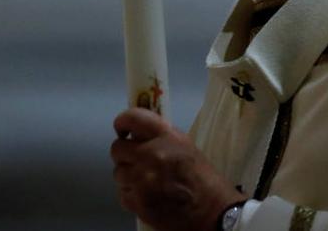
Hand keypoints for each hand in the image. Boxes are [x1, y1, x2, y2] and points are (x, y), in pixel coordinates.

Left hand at [110, 107, 246, 230]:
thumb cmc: (201, 177)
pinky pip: (122, 193)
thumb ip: (160, 137)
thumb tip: (137, 134)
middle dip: (124, 155)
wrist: (211, 210)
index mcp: (166, 137)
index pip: (133, 118)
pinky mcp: (137, 201)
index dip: (122, 122)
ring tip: (146, 182)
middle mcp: (151, 154)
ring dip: (128, 176)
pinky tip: (147, 195)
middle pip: (117, 149)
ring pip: (118, 173)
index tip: (122, 130)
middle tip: (136, 160)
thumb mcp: (184, 146)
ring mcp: (141, 179)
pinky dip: (131, 195)